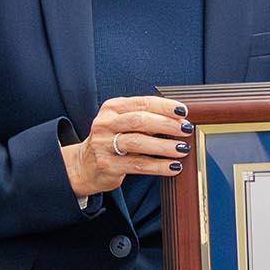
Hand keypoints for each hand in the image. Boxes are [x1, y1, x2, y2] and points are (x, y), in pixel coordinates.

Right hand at [62, 96, 192, 198]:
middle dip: (166, 124)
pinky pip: (138, 165)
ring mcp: (104, 145)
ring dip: (164, 146)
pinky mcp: (107, 165)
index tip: (183, 111)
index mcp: (112, 108)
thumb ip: (144, 118)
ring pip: (138, 143)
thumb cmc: (111, 141)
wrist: (84, 166)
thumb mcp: (122, 123)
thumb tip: (179, 120)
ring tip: (183, 149)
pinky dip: (159, 166)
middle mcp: (105, 124)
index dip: (165, 106)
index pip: (142, 102)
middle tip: (185, 129)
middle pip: (139, 120)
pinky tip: (174, 167)